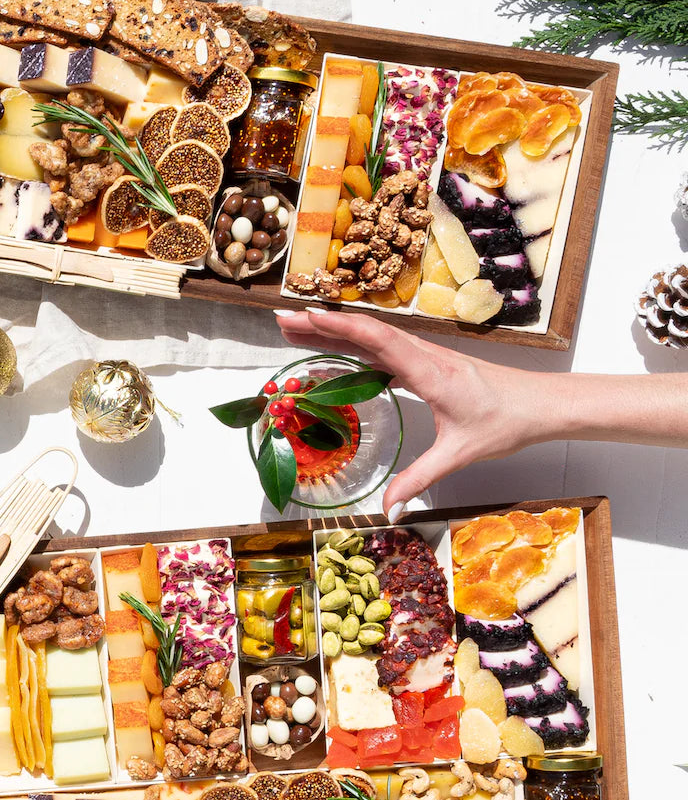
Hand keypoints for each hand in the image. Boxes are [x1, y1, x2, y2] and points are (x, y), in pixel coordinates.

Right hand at [274, 310, 552, 518]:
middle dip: (322, 323)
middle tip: (282, 320)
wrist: (543, 406)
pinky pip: (383, 346)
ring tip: (297, 328)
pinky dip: (354, 341)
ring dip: (335, 329)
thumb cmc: (507, 423)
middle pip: (366, 331)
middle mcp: (424, 356)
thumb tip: (389, 508)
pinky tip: (337, 347)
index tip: (305, 317)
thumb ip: (420, 478)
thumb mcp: (460, 454)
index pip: (378, 339)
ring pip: (373, 335)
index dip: (339, 326)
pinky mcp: (427, 363)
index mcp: (430, 371)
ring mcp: (425, 356)